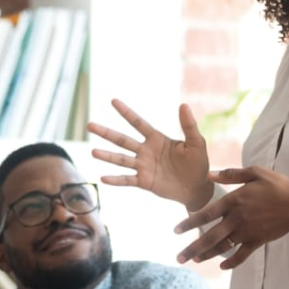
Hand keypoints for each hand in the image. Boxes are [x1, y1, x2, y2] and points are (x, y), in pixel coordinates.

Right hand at [88, 99, 213, 209]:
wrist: (198, 187)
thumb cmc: (198, 163)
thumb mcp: (196, 143)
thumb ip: (189, 126)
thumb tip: (184, 105)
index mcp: (157, 139)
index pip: (138, 123)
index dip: (126, 112)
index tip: (113, 101)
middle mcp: (146, 151)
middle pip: (123, 140)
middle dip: (106, 133)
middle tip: (90, 125)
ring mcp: (143, 166)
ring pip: (121, 159)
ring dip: (107, 156)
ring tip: (93, 152)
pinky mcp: (144, 182)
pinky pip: (127, 180)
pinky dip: (116, 180)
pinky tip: (103, 178)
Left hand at [172, 167, 288, 269]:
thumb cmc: (277, 185)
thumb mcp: (255, 172)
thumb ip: (231, 174)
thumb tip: (209, 174)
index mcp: (234, 201)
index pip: (206, 214)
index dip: (189, 223)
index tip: (176, 231)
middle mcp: (237, 219)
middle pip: (210, 237)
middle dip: (192, 249)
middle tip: (178, 258)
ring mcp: (247, 232)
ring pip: (222, 248)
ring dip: (207, 255)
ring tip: (194, 261)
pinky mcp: (258, 241)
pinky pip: (242, 255)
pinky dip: (231, 262)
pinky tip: (221, 266)